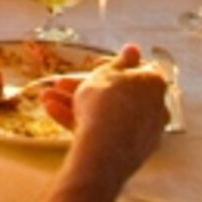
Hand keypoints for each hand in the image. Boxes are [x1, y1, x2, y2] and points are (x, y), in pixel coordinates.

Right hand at [64, 46, 171, 181]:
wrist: (104, 150)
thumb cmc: (106, 103)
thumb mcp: (106, 74)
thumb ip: (120, 62)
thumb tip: (133, 49)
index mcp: (154, 84)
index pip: (135, 71)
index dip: (111, 67)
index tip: (93, 66)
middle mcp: (154, 108)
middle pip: (116, 94)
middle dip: (83, 87)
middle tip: (60, 84)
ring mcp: (141, 132)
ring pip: (105, 113)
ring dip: (73, 103)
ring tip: (47, 99)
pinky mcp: (127, 151)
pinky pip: (103, 131)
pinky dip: (80, 122)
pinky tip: (53, 113)